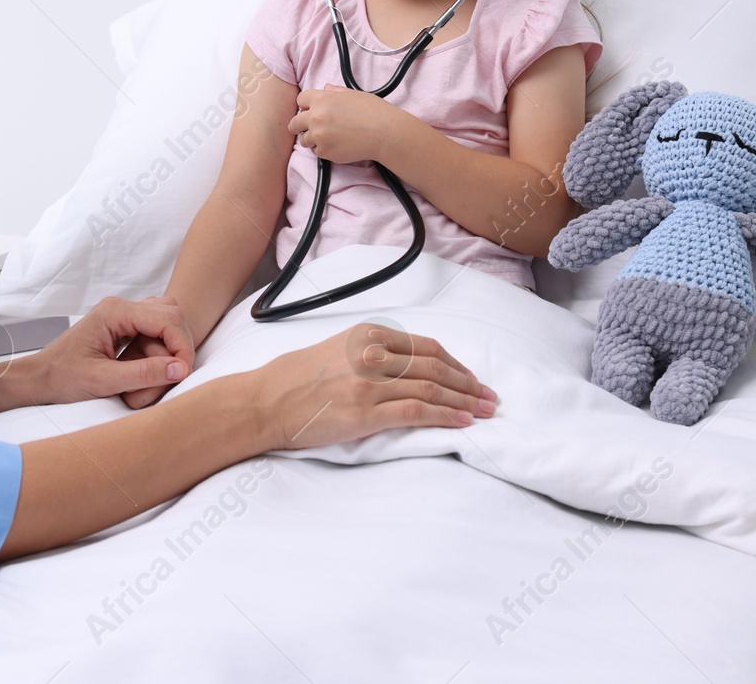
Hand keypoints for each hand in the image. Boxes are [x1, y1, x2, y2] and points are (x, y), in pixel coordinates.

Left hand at [32, 296, 194, 404]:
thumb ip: (143, 373)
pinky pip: (154, 336)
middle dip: (175, 350)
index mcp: (115, 312)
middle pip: (172, 317)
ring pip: (166, 327)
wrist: (38, 379)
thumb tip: (181, 368)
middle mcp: (121, 308)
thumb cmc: (62, 378)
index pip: (168, 318)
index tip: (182, 374)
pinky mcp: (124, 329)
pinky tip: (140, 375)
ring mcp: (123, 317)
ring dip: (165, 355)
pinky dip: (155, 357)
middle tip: (168, 380)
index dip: (182, 346)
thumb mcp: (103, 380)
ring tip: (146, 382)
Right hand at [247, 322, 497, 449]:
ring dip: (464, 401)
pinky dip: (444, 416)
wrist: (265, 401)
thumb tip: (410, 367)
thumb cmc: (296, 378)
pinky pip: (416, 412)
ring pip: (431, 389)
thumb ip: (372, 351)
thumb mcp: (337, 348)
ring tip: (484, 412)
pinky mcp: (365, 413)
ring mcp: (368, 384)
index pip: (425, 347)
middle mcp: (371, 354)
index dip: (456, 364)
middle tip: (490, 397)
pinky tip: (462, 422)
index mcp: (366, 334)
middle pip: (435, 367)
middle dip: (468, 383)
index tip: (471, 378)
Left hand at [288, 84, 404, 163]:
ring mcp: (318, 135)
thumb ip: (335, 92)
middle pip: (295, 122)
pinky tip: (337, 145)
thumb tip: (325, 88)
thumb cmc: (373, 112)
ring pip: (304, 140)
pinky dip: (324, 150)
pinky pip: (317, 152)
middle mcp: (316, 116)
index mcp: (322, 99)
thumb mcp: (353, 94)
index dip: (305, 105)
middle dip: (299, 125)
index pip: (301, 100)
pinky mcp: (324, 151)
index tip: (307, 110)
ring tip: (327, 138)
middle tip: (300, 128)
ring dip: (312, 139)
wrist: (384, 133)